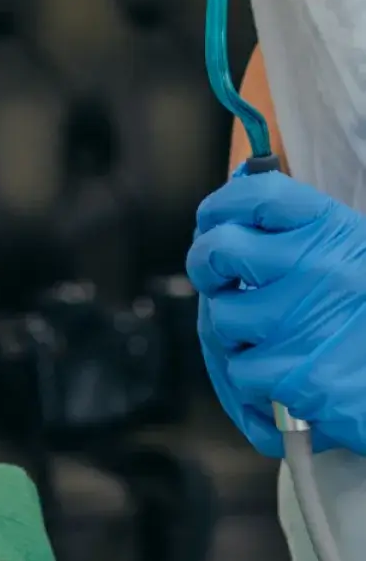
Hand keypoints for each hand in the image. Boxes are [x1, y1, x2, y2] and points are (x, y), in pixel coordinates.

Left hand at [187, 171, 365, 455]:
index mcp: (337, 233)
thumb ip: (300, 231)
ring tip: (282, 340)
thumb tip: (238, 178)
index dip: (222, 206)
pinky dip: (258, 381)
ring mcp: (305, 322)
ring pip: (222, 318)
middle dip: (208, 267)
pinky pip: (241, 370)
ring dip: (239, 334)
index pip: (258, 196)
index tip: (213, 220)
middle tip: (222, 281)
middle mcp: (321, 270)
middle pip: (217, 251)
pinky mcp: (295, 377)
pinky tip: (292, 379)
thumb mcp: (351, 258)